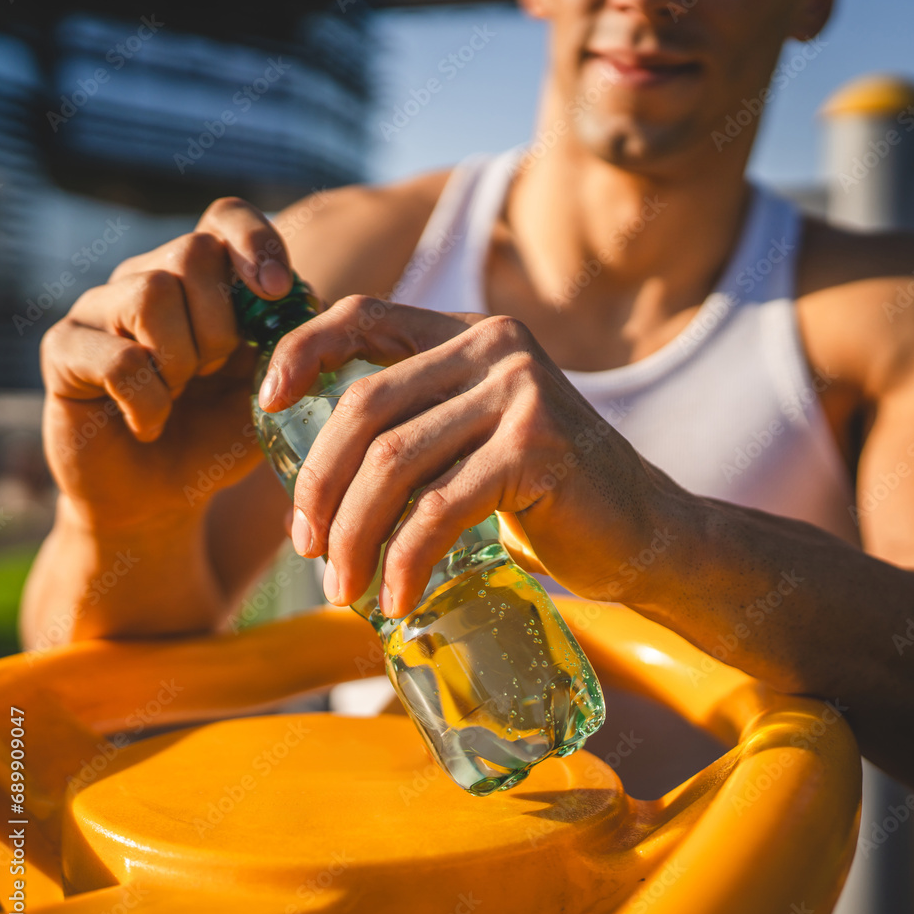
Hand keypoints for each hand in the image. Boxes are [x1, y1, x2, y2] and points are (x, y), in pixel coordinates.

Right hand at [41, 197, 291, 532]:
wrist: (162, 495)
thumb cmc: (218, 434)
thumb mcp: (270, 389)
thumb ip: (290, 343)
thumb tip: (309, 298)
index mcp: (202, 279)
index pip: (226, 216)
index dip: (255, 240)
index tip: (276, 289)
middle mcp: (146, 278)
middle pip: (192, 252)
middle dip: (222, 324)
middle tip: (216, 371)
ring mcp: (99, 309)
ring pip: (150, 292)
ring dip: (183, 358)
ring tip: (180, 394)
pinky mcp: (64, 351)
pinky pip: (119, 358)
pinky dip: (149, 403)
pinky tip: (149, 424)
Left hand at [261, 296, 668, 616]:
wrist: (647, 531)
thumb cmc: (549, 495)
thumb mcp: (478, 440)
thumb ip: (420, 428)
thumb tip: (317, 479)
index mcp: (471, 336)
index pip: (366, 314)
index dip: (304, 351)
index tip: (267, 403)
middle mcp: (495, 347)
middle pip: (366, 407)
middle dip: (321, 485)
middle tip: (308, 549)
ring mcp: (520, 392)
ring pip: (394, 462)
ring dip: (354, 536)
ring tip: (343, 588)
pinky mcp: (536, 447)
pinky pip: (439, 509)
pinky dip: (404, 561)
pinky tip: (396, 599)